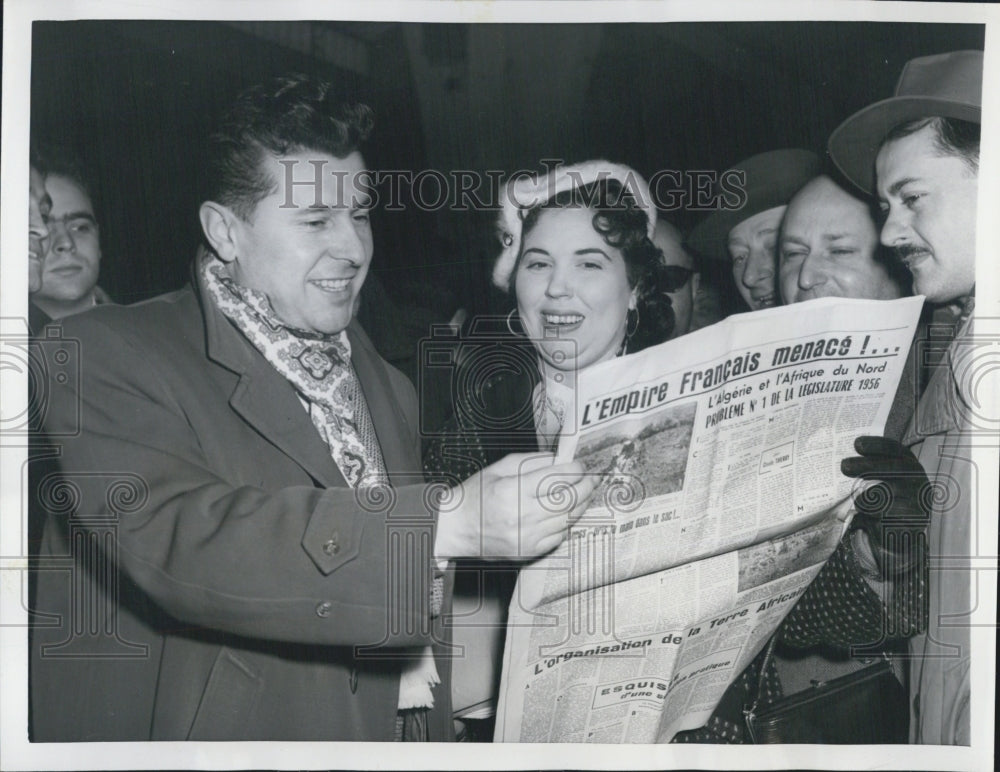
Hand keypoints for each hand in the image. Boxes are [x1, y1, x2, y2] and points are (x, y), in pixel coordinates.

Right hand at [435, 452, 595, 560]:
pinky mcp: (528, 551)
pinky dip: (567, 522)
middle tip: (591, 478)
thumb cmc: (474, 496)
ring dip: (581, 505)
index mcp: (512, 491)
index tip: (580, 465)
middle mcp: (521, 516)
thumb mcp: (498, 469)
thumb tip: (558, 459)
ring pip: (567, 519)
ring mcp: (526, 537)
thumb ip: (530, 462)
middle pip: (567, 500)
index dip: (574, 470)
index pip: (555, 478)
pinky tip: (569, 512)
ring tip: (585, 493)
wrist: (456, 528)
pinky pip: (558, 536)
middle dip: (585, 486)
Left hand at [841, 435, 930, 574]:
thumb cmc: (887, 499)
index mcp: (910, 466)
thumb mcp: (884, 479)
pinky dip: (870, 513)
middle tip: (844, 465)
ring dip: (865, 497)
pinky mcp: (910, 520)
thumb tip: (843, 456)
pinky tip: (868, 515)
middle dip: (866, 465)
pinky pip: (883, 513)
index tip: (857, 444)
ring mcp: (917, 500)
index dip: (877, 445)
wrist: (901, 532)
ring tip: (859, 501)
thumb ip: (871, 467)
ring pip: (885, 493)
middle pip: (893, 468)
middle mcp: (917, 480)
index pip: (896, 450)